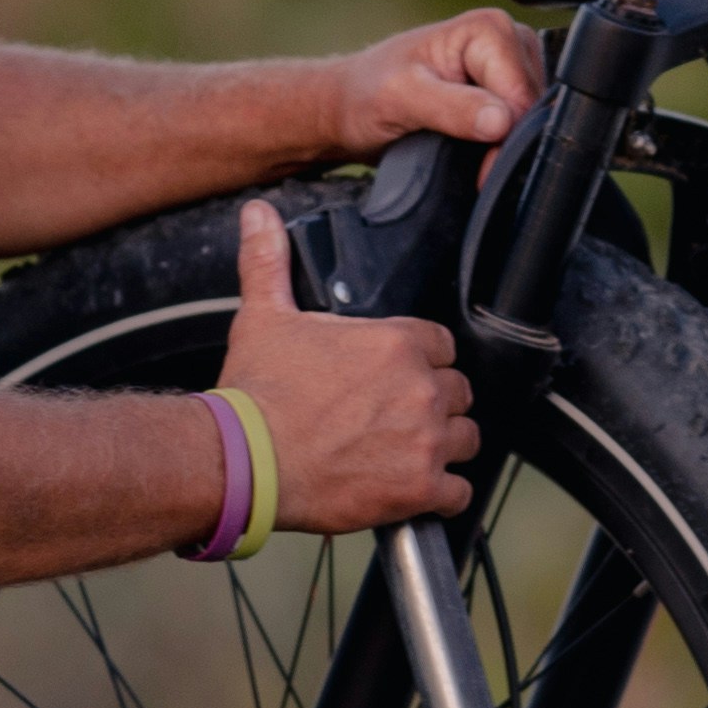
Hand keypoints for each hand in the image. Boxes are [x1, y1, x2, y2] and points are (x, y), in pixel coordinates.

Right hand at [217, 200, 475, 533]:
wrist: (241, 461)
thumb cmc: (255, 393)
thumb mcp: (263, 317)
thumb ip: (270, 262)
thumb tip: (258, 213)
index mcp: (397, 343)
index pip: (443, 345)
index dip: (424, 361)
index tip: (399, 376)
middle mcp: (421, 389)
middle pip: (459, 392)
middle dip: (434, 403)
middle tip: (397, 418)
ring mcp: (426, 440)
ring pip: (466, 439)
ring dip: (444, 446)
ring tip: (406, 452)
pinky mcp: (420, 488)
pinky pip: (459, 493)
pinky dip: (442, 494)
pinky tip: (414, 489)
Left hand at [330, 9, 539, 159]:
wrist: (348, 106)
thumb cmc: (365, 96)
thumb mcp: (402, 100)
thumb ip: (453, 108)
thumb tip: (501, 121)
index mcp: (489, 29)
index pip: (522, 96)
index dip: (504, 137)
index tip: (476, 162)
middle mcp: (508, 39)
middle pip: (532, 107)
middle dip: (504, 139)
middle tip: (458, 148)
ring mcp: (510, 63)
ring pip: (531, 119)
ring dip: (501, 143)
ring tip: (458, 142)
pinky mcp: (506, 86)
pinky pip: (523, 122)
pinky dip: (501, 142)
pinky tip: (471, 142)